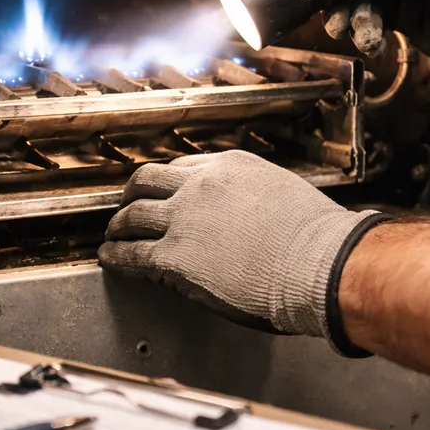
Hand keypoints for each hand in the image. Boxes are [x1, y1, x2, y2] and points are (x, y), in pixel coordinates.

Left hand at [98, 150, 385, 353]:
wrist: (319, 264)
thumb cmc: (315, 239)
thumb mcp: (281, 195)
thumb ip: (252, 198)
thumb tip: (241, 215)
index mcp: (230, 166)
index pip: (183, 168)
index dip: (167, 183)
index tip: (161, 191)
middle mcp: (201, 184)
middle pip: (148, 181)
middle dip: (134, 194)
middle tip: (127, 206)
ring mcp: (183, 218)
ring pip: (133, 214)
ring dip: (119, 225)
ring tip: (113, 234)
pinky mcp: (174, 256)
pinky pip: (131, 253)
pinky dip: (116, 254)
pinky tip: (111, 258)